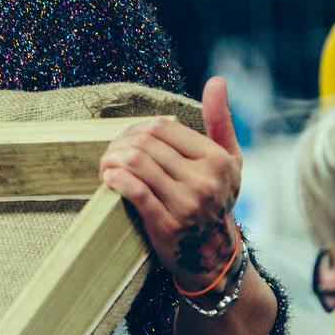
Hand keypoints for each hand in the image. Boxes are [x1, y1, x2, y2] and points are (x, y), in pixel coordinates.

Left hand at [98, 77, 243, 291]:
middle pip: (146, 144)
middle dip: (120, 144)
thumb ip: (220, 120)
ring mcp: (186, 203)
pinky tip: (108, 178)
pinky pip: (134, 191)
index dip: (139, 129)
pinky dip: (115, 180)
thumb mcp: (228, 160)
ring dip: (112, 160)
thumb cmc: (218, 199)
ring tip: (106, 164)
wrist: (213, 254)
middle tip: (111, 151)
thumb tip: (217, 80)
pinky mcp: (167, 224)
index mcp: (217, 159)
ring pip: (136, 164)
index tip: (129, 138)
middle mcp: (204, 180)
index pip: (163, 127)